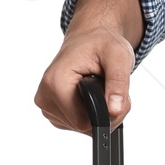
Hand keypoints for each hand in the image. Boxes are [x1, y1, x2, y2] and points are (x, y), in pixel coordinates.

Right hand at [34, 0, 141, 131]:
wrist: (89, 36)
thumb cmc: (101, 43)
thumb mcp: (118, 56)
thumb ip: (119, 83)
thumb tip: (115, 110)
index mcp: (56, 82)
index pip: (83, 122)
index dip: (106, 115)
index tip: (116, 96)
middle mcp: (45, 95)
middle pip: (82, 126)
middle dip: (105, 114)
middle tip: (112, 90)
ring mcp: (46, 104)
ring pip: (79, 127)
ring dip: (97, 114)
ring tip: (101, 89)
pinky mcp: (51, 109)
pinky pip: (75, 123)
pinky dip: (89, 114)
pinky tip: (92, 95)